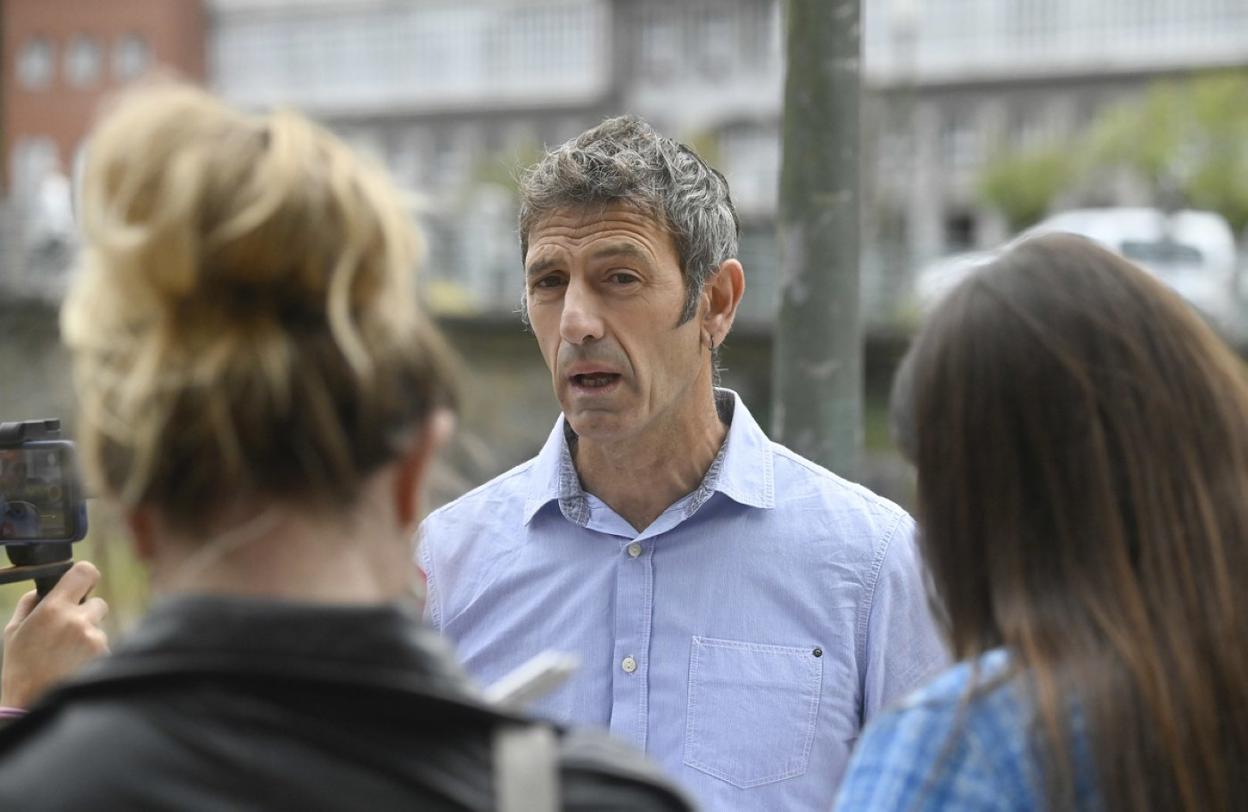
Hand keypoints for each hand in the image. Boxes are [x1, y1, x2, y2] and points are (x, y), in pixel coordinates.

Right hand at [1, 561, 109, 707]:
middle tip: (68, 632)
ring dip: (89, 637)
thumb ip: (30, 604)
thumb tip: (43, 589)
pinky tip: (75, 666)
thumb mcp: (13, 632)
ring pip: (100, 628)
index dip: (85, 576)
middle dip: (86, 614)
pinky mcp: (105, 655)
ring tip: (66, 657)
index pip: (85, 572)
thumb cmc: (19, 668)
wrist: (31, 705)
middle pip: (98, 603)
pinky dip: (94, 653)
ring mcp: (94, 639)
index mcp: (54, 609)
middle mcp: (78, 620)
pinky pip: (104, 646)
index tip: (82, 586)